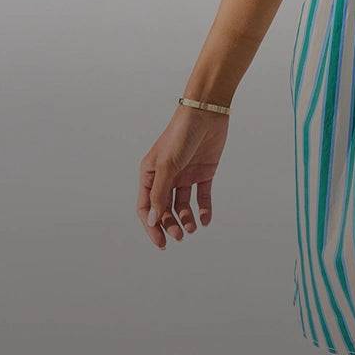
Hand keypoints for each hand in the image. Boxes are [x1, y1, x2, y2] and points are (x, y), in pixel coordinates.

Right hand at [137, 102, 229, 247]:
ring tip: (192, 229)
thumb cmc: (181, 134)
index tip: (161, 242)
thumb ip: (160, 193)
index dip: (152, 226)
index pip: (147, 206)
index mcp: (150, 173)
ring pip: (182, 205)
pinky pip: (202, 196)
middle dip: (170, 225)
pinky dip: (204, 210)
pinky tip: (206, 220)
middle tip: (179, 236)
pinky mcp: (203, 172)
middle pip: (165, 209)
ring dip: (186, 219)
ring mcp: (185, 175)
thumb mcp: (167, 165)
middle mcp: (166, 176)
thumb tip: (153, 220)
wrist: (207, 113)